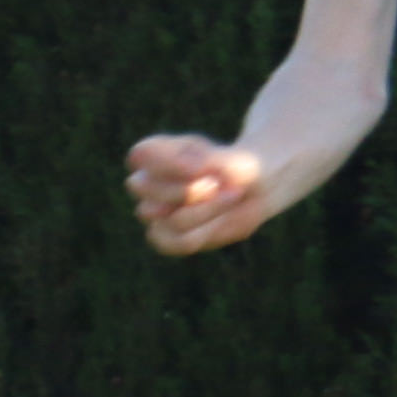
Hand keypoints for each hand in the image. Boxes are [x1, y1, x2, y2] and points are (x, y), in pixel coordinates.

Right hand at [124, 134, 271, 256]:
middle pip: (143, 188)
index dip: (167, 163)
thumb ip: (211, 163)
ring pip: (166, 218)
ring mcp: (153, 212)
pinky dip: (204, 233)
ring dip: (205, 211)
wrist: (256, 191)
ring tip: (229, 198)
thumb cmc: (238, 168)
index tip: (201, 167)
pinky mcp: (166, 237)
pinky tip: (218, 222)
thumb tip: (191, 173)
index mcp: (157, 153)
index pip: (141, 154)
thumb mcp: (233, 160)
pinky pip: (174, 243)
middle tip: (216, 185)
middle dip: (186, 190)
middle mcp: (148, 182)